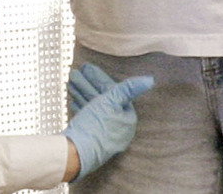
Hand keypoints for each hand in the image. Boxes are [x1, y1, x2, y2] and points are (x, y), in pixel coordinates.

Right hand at [62, 64, 153, 180]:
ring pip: (94, 108)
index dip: (100, 79)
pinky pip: (88, 119)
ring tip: (72, 82)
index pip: (116, 93)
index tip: (89, 69)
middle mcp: (118, 131)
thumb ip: (130, 89)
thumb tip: (150, 80)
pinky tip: (75, 101)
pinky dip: (82, 107)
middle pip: (104, 100)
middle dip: (89, 85)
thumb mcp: (112, 101)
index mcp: (127, 121)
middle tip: (77, 74)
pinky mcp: (91, 140)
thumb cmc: (94, 127)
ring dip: (83, 93)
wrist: (73, 153)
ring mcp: (104, 137)